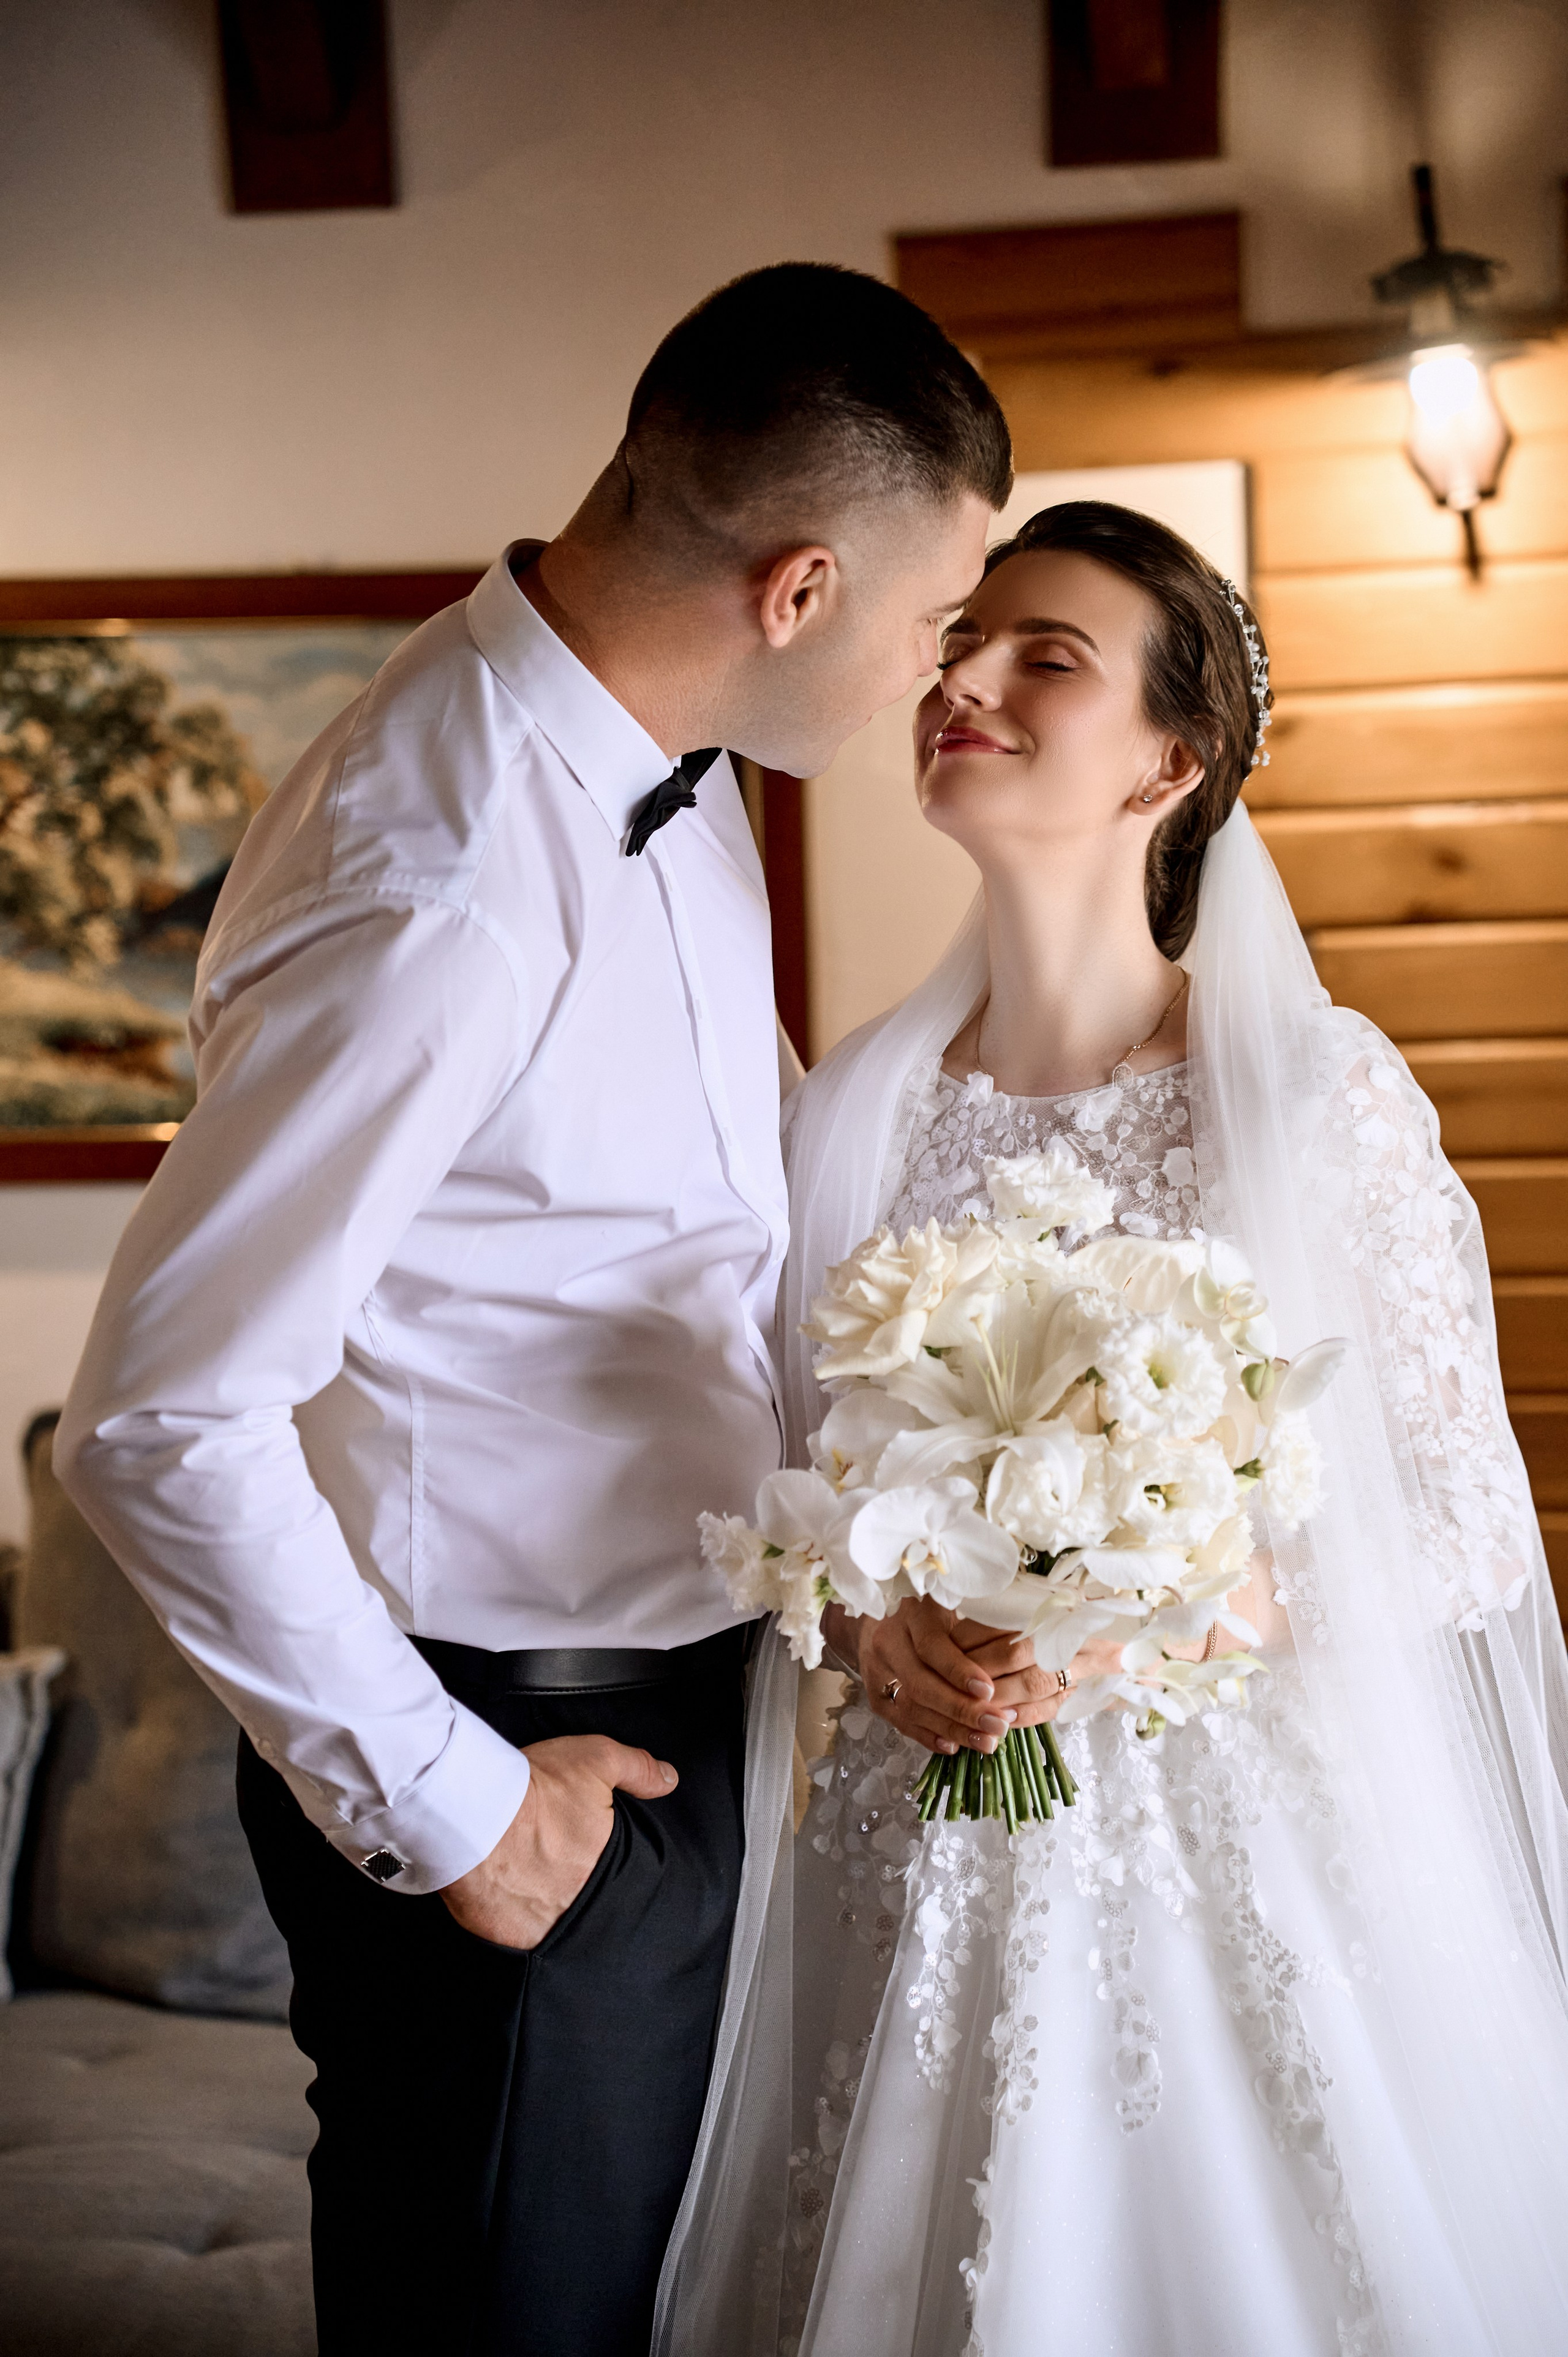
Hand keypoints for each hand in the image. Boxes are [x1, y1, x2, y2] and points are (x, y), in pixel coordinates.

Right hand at [439, 1734, 676, 1951]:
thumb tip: (669, 1780)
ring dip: (550, 1912)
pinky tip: (510, 1908)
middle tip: (559, 1871)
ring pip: (556, 1927)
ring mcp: (544, 1927)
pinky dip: (517, 1927)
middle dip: (579, 1890)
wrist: (474, 1813)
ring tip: (534, 1889)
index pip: (622, 1880)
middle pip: (589, 1904)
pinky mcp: (508, 1940)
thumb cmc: (533, 1787)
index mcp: (607, 1867)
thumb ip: (638, 1769)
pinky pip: (519, 1941)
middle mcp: (580, 1903)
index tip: (590, 1856)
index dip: (607, 1867)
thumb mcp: (596, 1759)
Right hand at [825, 1598, 1061, 1755]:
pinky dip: (929, 1737)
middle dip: (962, 1709)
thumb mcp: (953, 1607)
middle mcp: (888, 1641)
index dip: (960, 1671)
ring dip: (952, 1729)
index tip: (989, 1689)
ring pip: (913, 1708)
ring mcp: (877, 1671)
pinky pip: (902, 1723)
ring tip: (987, 1742)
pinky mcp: (875, 1697)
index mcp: (911, 1613)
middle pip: (921, 1685)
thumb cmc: (931, 1613)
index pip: (932, 1647)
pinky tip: (954, 1746)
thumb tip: (1018, 1650)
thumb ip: (978, 1626)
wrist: (878, 1622)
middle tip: (998, 1724)